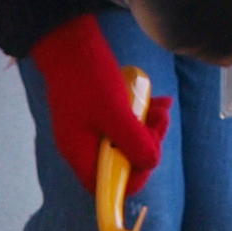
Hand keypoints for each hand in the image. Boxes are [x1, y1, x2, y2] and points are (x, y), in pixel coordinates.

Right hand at [30, 15, 169, 190]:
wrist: (70, 44)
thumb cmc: (88, 78)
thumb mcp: (115, 112)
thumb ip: (134, 141)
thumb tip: (151, 163)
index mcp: (79, 152)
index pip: (107, 186)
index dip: (132, 177)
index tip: (149, 155)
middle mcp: (83, 146)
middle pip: (121, 164)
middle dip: (147, 145)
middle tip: (160, 122)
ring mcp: (90, 130)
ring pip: (126, 143)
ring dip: (148, 129)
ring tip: (161, 108)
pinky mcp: (98, 115)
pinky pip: (124, 125)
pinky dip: (142, 117)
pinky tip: (157, 101)